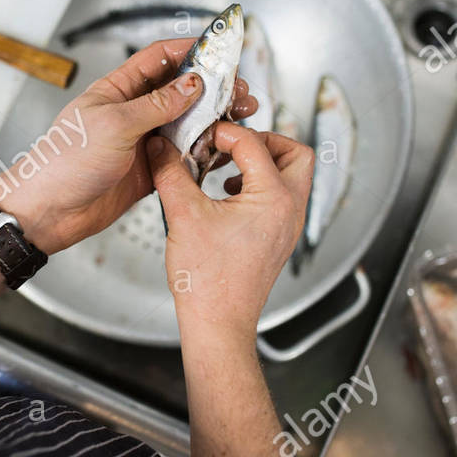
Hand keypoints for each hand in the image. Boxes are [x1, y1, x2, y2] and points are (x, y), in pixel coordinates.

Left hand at [0, 38, 256, 253]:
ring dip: (214, 118)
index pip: (158, 58)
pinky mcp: (150, 169)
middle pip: (180, 90)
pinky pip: (184, 155)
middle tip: (239, 90)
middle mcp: (132, 112)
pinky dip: (205, 150)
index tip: (220, 47)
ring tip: (242, 115)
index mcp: (118, 90)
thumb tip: (192, 83)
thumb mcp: (115, 124)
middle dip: (212, 86)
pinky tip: (224, 146)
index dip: (190, 49)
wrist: (50, 211)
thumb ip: (157, 104)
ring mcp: (143, 141)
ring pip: (187, 123)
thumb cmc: (66, 161)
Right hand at [147, 123, 312, 335]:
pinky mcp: (278, 241)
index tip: (204, 136)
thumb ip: (171, 172)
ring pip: (291, 178)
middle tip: (233, 145)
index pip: (254, 144)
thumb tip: (161, 148)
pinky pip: (280, 200)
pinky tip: (227, 198)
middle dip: (265, 142)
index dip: (226, 133)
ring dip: (262, 165)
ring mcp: (287, 227)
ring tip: (227, 170)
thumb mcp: (183, 215)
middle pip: (296, 154)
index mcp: (273, 198)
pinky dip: (259, 189)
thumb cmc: (208, 281)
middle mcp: (289, 210)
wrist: (218, 323)